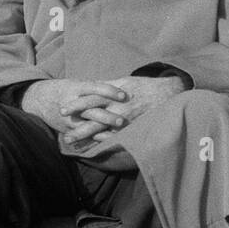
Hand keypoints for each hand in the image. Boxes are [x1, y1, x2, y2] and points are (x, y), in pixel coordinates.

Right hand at [21, 79, 128, 138]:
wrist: (39, 100)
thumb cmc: (65, 89)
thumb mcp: (78, 84)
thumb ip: (97, 86)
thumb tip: (122, 83)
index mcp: (76, 87)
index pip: (95, 88)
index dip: (110, 91)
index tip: (124, 95)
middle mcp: (72, 102)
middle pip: (91, 110)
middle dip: (106, 116)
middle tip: (122, 120)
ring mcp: (69, 117)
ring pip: (87, 125)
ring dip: (102, 130)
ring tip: (116, 133)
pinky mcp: (67, 128)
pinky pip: (82, 134)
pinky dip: (94, 138)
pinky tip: (107, 140)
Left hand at [58, 75, 189, 146]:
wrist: (167, 93)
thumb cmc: (144, 86)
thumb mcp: (125, 81)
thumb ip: (109, 86)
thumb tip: (94, 86)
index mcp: (113, 92)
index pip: (90, 97)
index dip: (76, 103)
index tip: (63, 109)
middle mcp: (117, 104)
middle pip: (92, 113)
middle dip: (77, 122)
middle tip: (61, 127)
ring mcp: (124, 117)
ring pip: (100, 127)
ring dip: (84, 134)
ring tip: (70, 140)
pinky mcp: (131, 125)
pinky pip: (115, 135)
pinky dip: (103, 140)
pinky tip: (93, 145)